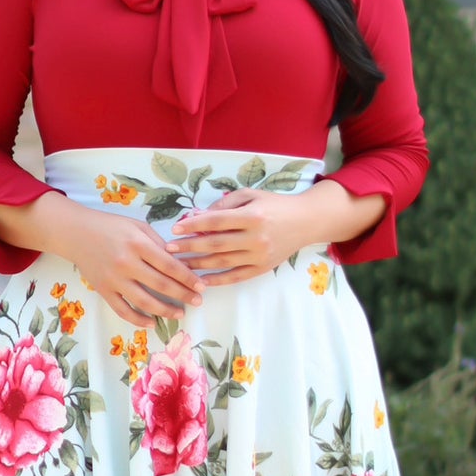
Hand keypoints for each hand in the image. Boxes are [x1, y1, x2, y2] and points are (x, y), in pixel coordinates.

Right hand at [64, 208, 206, 326]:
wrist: (76, 233)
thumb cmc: (111, 226)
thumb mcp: (137, 226)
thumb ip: (158, 243)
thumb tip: (178, 261)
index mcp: (138, 244)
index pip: (169, 265)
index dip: (188, 278)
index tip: (201, 286)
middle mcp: (126, 263)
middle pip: (161, 284)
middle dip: (183, 295)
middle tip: (198, 302)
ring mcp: (114, 279)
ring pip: (144, 301)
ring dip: (165, 310)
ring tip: (179, 313)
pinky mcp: (103, 290)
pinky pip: (123, 310)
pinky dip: (138, 320)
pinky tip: (151, 323)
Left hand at [165, 189, 313, 286]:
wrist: (305, 221)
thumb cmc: (274, 205)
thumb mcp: (251, 195)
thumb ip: (224, 204)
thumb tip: (198, 216)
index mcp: (252, 216)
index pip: (216, 222)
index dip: (194, 226)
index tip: (175, 229)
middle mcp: (256, 237)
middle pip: (216, 244)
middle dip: (189, 247)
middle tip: (169, 249)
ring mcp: (260, 255)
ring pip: (223, 262)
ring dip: (198, 264)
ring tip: (178, 264)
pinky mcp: (263, 268)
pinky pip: (236, 276)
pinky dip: (218, 279)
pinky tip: (202, 280)